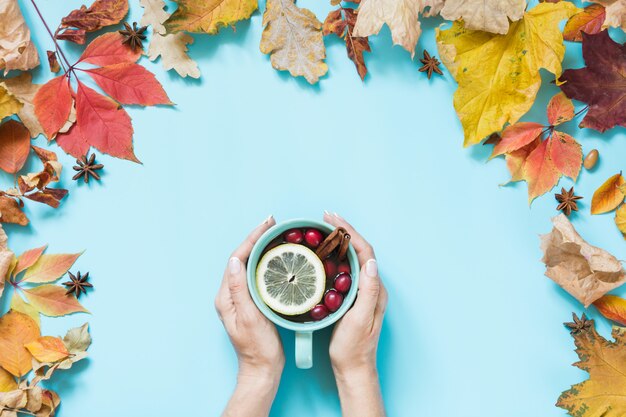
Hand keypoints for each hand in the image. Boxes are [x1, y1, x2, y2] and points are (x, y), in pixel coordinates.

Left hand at [215, 216, 283, 416]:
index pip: (237, 259)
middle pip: (241, 258)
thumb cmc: (258, 348)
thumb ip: (240, 290)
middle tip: (273, 224)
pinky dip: (265, 262)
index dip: (251, 239)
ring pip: (248, 265)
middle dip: (256, 239)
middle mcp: (230, 295)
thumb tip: (234, 260)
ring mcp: (240, 299)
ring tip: (275, 234)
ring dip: (261, 248)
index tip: (266, 225)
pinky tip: (276, 258)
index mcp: (226, 297)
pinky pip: (256, 275)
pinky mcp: (250, 303)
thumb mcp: (249, 318)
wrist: (262, 370)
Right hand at [325, 212, 386, 416]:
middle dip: (343, 231)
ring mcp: (362, 292)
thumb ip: (367, 291)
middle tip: (325, 217)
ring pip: (352, 258)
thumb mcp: (360, 319)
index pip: (364, 251)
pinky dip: (334, 256)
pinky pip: (345, 269)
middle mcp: (371, 287)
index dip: (349, 233)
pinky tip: (322, 255)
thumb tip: (370, 262)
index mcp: (374, 289)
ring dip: (339, 241)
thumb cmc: (354, 347)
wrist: (353, 369)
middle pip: (359, 250)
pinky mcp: (352, 298)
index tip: (332, 219)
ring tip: (322, 230)